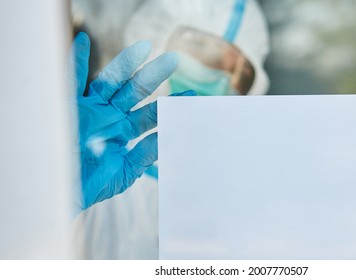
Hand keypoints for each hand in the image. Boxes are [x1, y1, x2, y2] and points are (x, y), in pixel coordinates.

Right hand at [70, 32, 193, 210]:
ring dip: (126, 63)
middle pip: (135, 91)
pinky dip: (74, 59)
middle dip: (153, 76)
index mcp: (124, 131)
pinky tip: (83, 39)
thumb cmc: (92, 185)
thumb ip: (146, 153)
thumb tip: (168, 136)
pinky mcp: (68, 107)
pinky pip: (70, 78)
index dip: (170, 105)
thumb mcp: (126, 170)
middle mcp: (110, 116)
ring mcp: (90, 109)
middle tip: (173, 60)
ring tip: (145, 47)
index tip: (191, 96)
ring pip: (110, 81)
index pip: (152, 114)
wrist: (60, 192)